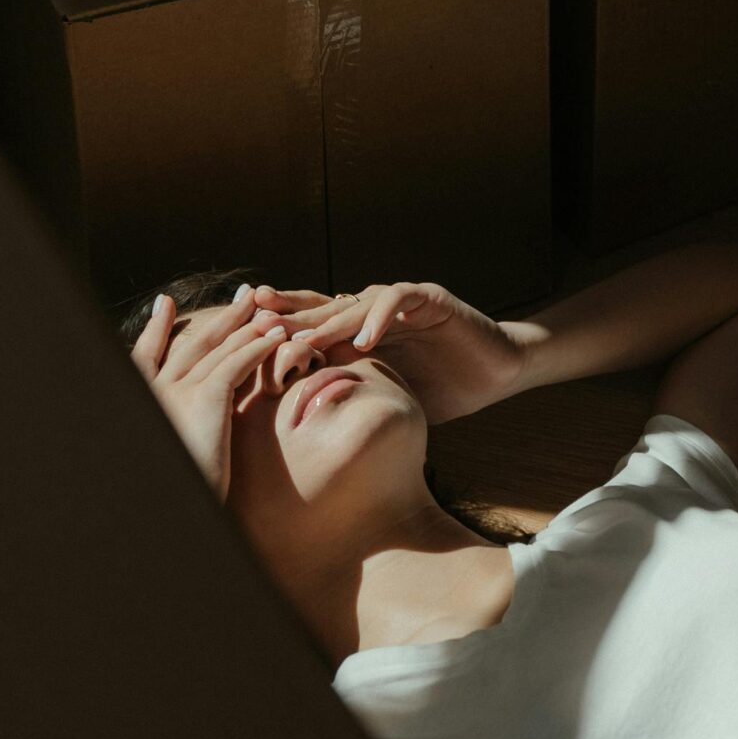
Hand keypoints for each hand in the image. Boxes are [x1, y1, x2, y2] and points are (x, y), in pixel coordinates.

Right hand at [130, 284, 330, 500]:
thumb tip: (190, 425)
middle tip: (245, 297)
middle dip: (222, 317)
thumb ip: (178, 428)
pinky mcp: (206, 397)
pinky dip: (258, 346)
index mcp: (147, 400)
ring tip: (271, 312)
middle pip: (193, 342)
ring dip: (248, 327)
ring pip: (218, 349)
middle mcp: (157, 389)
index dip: (157, 328)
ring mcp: (179, 390)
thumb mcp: (173, 452)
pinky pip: (237, 362)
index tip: (164, 304)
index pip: (146, 354)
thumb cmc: (181, 491)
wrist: (175, 510)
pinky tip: (277, 338)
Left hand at [249, 279, 536, 425]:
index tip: (243, 344)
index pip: (309, 326)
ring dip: (327, 321)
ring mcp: (398, 302)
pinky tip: (364, 338)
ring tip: (302, 340)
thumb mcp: (385, 396)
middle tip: (255, 325)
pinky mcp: (429, 298)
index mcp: (356, 332)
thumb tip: (297, 439)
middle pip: (321, 308)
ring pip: (353, 303)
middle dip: (288, 317)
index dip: (279, 331)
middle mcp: (371, 311)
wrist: (494, 370)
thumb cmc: (439, 386)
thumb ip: (350, 398)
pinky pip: (399, 299)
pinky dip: (380, 317)